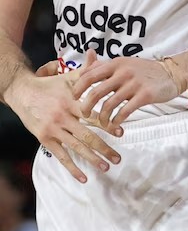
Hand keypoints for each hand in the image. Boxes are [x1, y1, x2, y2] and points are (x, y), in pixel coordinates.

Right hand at [7, 53, 119, 182]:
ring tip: (106, 167)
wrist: (22, 92)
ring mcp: (53, 130)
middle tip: (118, 158)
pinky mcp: (45, 139)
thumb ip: (87, 70)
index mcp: (72, 102)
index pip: (93, 115)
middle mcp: (63, 117)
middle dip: (104, 148)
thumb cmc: (51, 84)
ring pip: (76, 147)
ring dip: (92, 159)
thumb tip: (98, 53)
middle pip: (87, 136)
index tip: (121, 133)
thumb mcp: (70, 77)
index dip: (107, 124)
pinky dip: (72, 168)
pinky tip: (82, 177)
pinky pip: (61, 155)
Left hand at [73, 55, 187, 132]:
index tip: (74, 98)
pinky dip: (116, 120)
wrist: (172, 73)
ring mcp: (134, 84)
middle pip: (96, 91)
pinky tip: (115, 124)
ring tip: (102, 122)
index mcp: (116, 63)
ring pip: (109, 104)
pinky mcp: (145, 95)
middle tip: (84, 113)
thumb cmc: (145, 70)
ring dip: (102, 117)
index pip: (88, 75)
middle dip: (86, 106)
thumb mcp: (124, 63)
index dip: (78, 88)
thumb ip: (104, 66)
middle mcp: (123, 72)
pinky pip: (125, 111)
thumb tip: (83, 68)